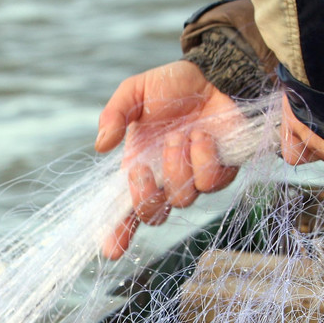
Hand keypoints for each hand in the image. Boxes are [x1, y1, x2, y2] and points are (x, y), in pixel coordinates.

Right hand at [95, 61, 243, 258]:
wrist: (214, 71)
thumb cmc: (171, 86)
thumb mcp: (135, 92)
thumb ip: (115, 114)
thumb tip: (101, 146)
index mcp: (139, 169)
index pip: (126, 211)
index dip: (118, 234)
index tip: (111, 250)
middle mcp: (165, 180)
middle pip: (154, 215)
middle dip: (145, 197)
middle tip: (142, 168)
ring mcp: (195, 179)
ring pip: (183, 198)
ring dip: (176, 168)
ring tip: (177, 136)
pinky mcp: (223, 171)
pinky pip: (212, 182)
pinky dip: (204, 159)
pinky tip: (201, 136)